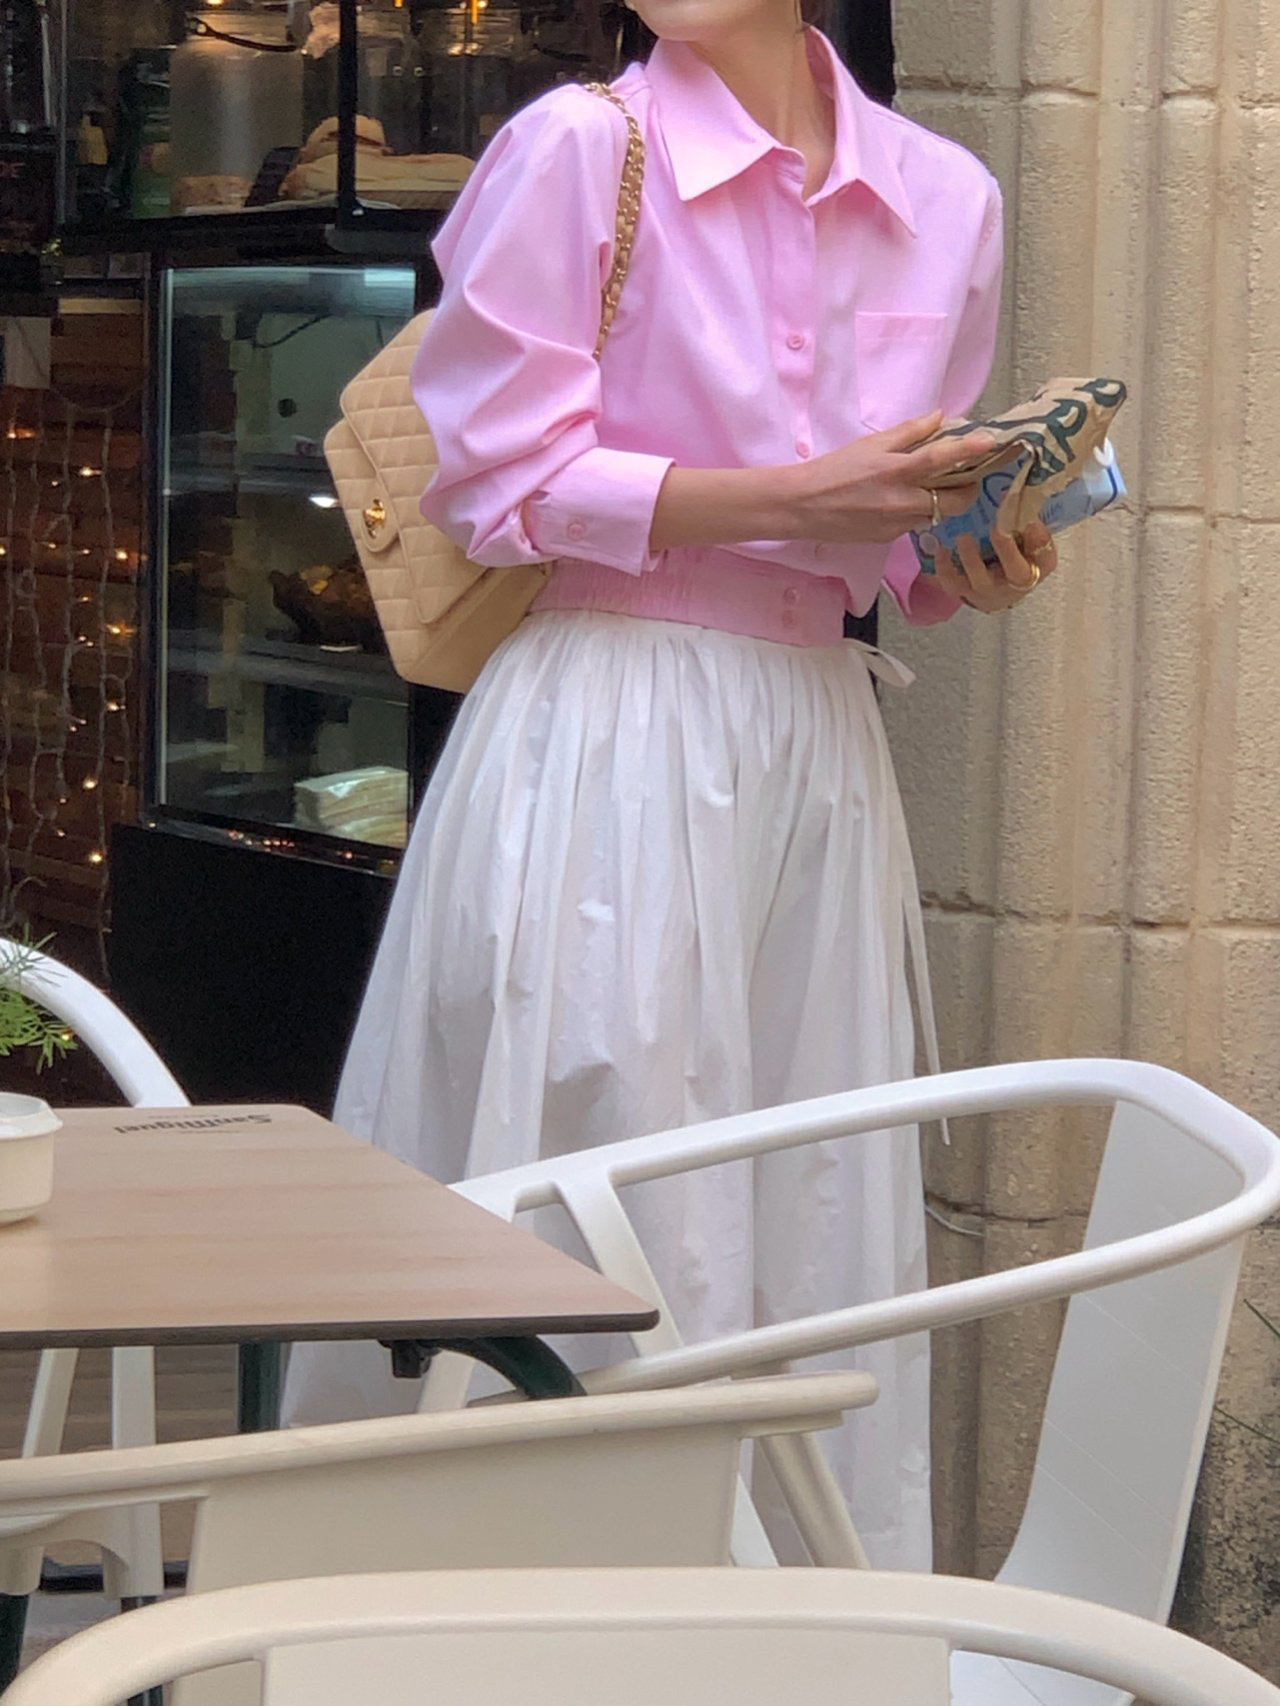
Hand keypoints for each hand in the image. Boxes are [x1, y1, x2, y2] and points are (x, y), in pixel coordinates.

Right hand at [788, 410, 999, 545]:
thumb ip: (908, 432)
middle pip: (954, 500)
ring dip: (944, 500)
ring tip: (932, 486)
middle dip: (968, 487)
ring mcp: (897, 524)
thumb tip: (939, 417)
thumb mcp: (870, 444)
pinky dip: (919, 511)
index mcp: (895, 470)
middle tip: (968, 474)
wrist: (802, 506)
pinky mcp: (889, 538)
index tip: (991, 442)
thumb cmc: (834, 470)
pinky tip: (903, 501)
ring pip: (937, 514)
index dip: (968, 450)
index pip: (940, 459)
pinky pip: (916, 523)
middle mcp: (901, 501)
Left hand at [933, 521, 1057, 613]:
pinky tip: (942, 549)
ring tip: (964, 536)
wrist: (1000, 590)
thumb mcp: (1031, 542)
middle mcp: (1016, 584)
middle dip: (1007, 548)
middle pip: (1016, 572)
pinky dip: (945, 568)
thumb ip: (1027, 522)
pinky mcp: (965, 592)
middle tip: (997, 526)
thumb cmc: (1019, 557)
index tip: (1028, 517)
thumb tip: (1013, 495)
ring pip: (981, 580)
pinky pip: (952, 584)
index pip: (1045, 556)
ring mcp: (988, 590)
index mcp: (1038, 568)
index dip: (1038, 536)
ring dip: (971, 558)